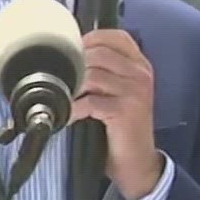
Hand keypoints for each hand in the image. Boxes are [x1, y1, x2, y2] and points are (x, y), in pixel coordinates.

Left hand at [70, 29, 161, 199]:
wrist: (138, 163)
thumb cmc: (122, 128)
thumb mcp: (118, 94)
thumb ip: (103, 72)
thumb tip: (70, 56)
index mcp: (140, 65)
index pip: (115, 36)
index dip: (88, 40)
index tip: (71, 52)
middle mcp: (141, 73)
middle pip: (98, 54)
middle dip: (74, 66)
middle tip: (58, 79)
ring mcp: (136, 91)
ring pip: (92, 75)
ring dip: (71, 87)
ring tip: (60, 97)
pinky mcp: (126, 110)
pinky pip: (90, 102)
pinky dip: (73, 109)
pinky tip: (66, 117)